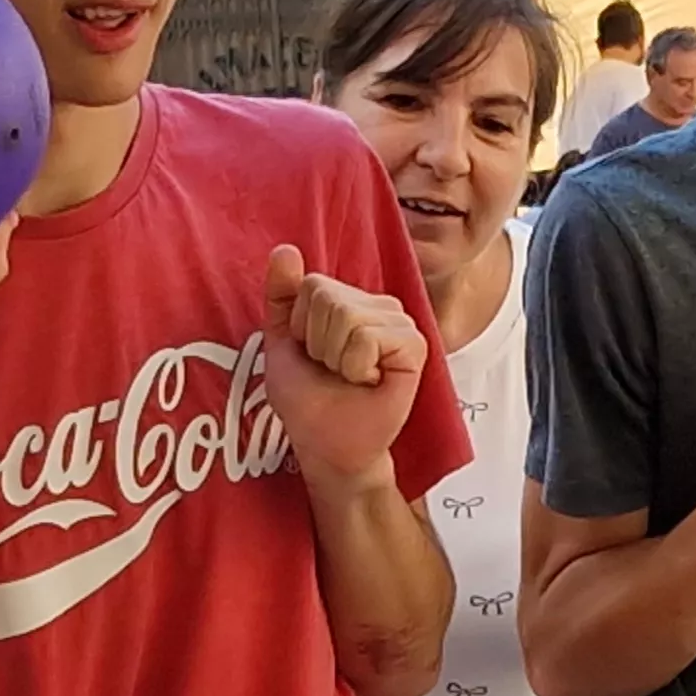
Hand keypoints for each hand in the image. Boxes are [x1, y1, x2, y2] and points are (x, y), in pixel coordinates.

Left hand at [260, 244, 428, 485]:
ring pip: (346, 316)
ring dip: (337, 359)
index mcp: (349, 300)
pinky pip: (368, 337)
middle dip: (318, 343)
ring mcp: (400, 323)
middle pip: (326, 298)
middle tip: (334, 371)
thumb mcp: (282, 343)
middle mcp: (378, 306)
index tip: (314, 356)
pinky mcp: (414, 345)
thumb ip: (282, 296)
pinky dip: (357, 366)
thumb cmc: (308, 399)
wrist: (328, 446)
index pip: (312, 286)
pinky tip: (370, 381)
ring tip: (351, 377)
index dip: (301, 328)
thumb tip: (285, 249)